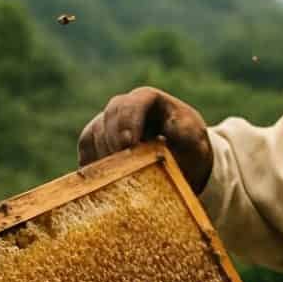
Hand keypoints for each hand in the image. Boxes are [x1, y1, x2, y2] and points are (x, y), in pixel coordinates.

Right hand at [77, 87, 213, 192]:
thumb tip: (171, 129)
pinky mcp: (96, 140)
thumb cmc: (191, 150)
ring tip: (119, 178)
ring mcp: (108, 122)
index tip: (129, 144)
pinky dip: (92, 162)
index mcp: (150, 100)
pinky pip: (86, 147)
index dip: (130, 120)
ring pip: (96, 132)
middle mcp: (125, 107)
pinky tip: (103, 181)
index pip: (136, 102)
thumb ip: (185, 135)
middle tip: (120, 165)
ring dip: (105, 155)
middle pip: (111, 115)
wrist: (180, 163)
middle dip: (114, 139)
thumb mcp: (195, 143)